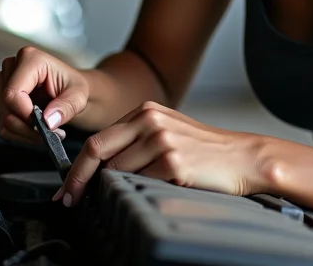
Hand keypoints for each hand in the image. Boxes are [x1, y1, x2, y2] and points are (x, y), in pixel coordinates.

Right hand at [0, 46, 89, 144]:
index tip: (44, 124)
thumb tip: (47, 121)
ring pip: (2, 118)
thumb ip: (66, 107)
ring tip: (46, 131)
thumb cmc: (73, 88)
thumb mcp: (79, 96)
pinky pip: (2, 125)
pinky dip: (19, 134)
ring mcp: (2, 82)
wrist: (69, 90)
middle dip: (27, 127)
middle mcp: (11, 67)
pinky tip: (36, 130)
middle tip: (50, 133)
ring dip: (24, 132)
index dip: (25, 114)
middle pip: (5, 107)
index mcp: (30, 59)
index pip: (12, 93)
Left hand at [55, 101, 270, 206]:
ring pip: (117, 171)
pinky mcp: (173, 162)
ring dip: (111, 190)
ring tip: (115, 200)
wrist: (245, 157)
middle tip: (68, 198)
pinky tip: (151, 195)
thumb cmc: (206, 152)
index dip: (78, 165)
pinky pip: (140, 183)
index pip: (99, 138)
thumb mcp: (168, 132)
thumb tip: (101, 167)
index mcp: (146, 111)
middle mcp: (150, 121)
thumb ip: (137, 141)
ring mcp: (161, 140)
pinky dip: (138, 193)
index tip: (67, 185)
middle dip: (78, 178)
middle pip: (97, 149)